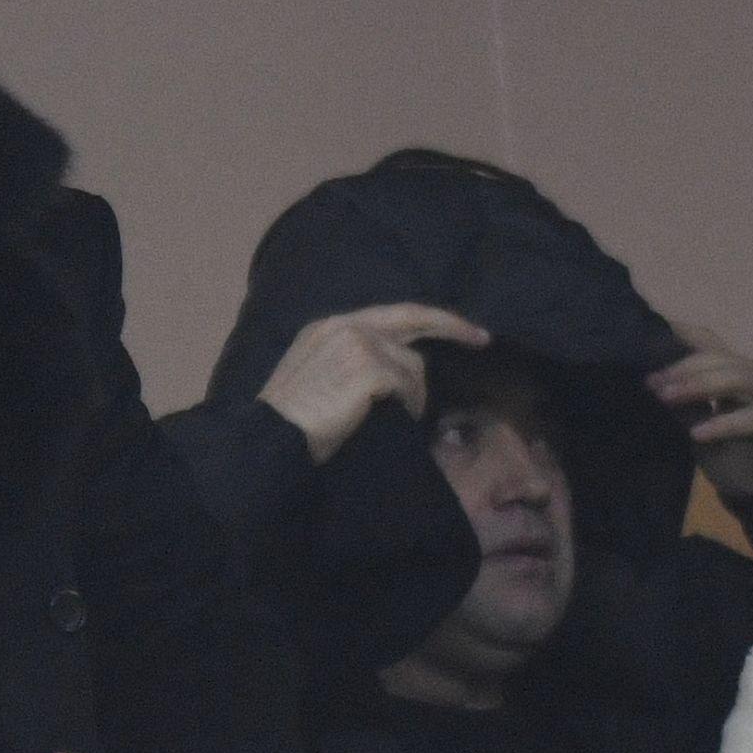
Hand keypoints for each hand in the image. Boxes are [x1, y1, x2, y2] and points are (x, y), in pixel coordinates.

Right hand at [256, 304, 489, 464]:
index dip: (429, 317)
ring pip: (413, 364)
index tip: (461, 327)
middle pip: (414, 318)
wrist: (271, 439)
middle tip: (481, 338)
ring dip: (414, 392)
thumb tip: (395, 368)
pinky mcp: (372, 369)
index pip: (391, 312)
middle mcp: (346, 326)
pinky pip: (410, 386)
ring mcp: (359, 345)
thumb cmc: (289, 420)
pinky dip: (410, 404)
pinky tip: (397, 417)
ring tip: (400, 414)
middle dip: (452, 326)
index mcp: (328, 326)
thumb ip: (347, 359)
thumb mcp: (314, 375)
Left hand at [648, 325, 752, 501]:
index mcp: (740, 372)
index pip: (710, 344)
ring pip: (740, 380)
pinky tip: (698, 433)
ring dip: (700, 387)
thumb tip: (655, 387)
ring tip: (667, 399)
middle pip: (721, 360)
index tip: (648, 335)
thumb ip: (689, 407)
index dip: (682, 335)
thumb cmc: (747, 456)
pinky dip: (725, 423)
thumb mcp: (706, 431)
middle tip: (651, 383)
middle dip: (683, 369)